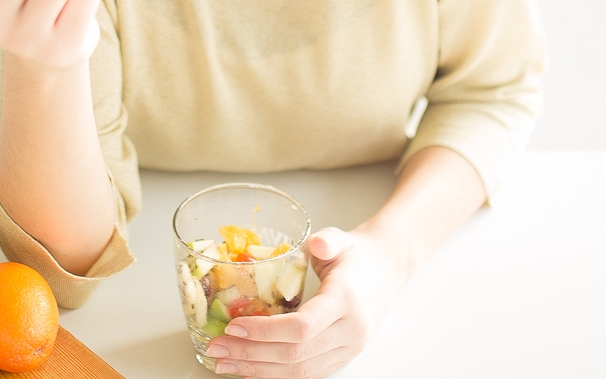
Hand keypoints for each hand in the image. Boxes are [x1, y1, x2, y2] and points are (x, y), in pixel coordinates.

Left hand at [206, 227, 405, 376]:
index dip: (265, 332)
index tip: (233, 326)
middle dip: (251, 354)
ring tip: (226, 363)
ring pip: (300, 371)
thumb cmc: (358, 257)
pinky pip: (307, 374)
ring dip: (259, 371)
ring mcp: (348, 349)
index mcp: (346, 300)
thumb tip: (315, 242)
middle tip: (218, 348)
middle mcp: (350, 331)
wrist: (387, 272)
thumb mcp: (343, 239)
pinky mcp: (342, 358)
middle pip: (295, 354)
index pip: (303, 327)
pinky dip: (276, 375)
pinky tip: (251, 369)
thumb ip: (328, 240)